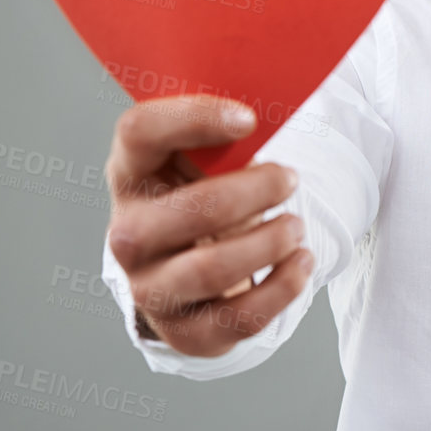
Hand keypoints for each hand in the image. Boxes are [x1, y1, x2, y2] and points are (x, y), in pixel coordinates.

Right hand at [105, 94, 314, 357]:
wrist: (188, 266)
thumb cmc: (201, 195)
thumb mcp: (201, 159)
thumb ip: (224, 131)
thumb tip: (278, 99)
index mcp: (130, 174)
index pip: (139, 132)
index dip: (194, 118)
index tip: (250, 119)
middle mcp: (128, 235)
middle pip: (188, 210)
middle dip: (252, 193)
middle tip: (290, 179)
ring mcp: (151, 288)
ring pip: (210, 270)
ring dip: (267, 243)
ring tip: (296, 225)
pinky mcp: (185, 332)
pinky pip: (237, 319)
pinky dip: (281, 289)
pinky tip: (302, 263)